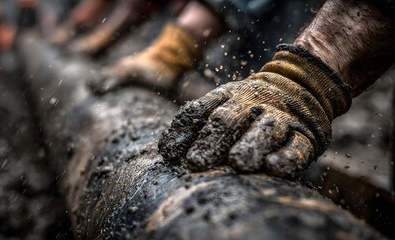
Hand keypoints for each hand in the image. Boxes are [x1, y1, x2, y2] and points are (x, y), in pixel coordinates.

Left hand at [158, 44, 350, 178]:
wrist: (301, 81)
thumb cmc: (251, 102)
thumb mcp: (224, 99)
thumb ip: (197, 118)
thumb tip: (166, 149)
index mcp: (229, 95)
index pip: (200, 111)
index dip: (183, 130)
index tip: (169, 152)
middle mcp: (252, 104)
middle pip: (229, 120)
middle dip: (212, 141)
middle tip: (197, 162)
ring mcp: (279, 119)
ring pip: (264, 131)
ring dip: (251, 146)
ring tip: (238, 163)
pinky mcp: (305, 136)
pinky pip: (297, 148)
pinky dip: (287, 158)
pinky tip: (274, 167)